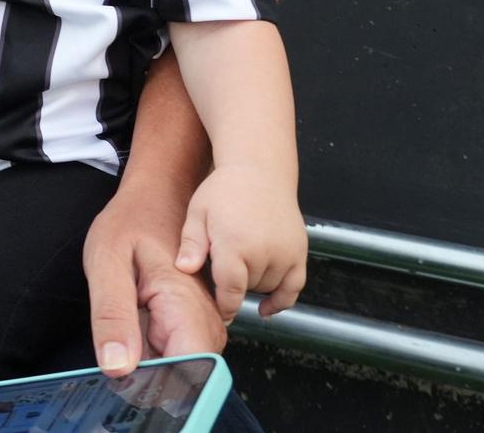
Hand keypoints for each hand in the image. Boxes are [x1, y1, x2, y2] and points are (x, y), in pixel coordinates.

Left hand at [86, 190, 229, 377]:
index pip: (188, 372)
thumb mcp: (106, 262)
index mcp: (185, 306)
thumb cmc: (132, 220)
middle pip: (182, 376)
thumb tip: (117, 368)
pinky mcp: (194, 324)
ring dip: (148, 358)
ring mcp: (203, 323)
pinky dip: (150, 347)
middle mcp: (205, 320)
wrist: (157, 194)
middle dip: (148, 371)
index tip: (124, 370)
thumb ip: (111, 316)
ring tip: (132, 314)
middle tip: (122, 329)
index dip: (154, 383)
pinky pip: (175, 353)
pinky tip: (137, 320)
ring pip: (178, 367)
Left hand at [177, 165, 307, 321]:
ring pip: (266, 287)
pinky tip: (266, 307)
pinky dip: (282, 300)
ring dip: (253, 284)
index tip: (217, 315)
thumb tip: (184, 270)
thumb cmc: (224, 190)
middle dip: (232, 284)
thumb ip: (191, 244)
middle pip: (245, 289)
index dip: (223, 307)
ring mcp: (284, 252)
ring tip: (240, 261)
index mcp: (234, 244)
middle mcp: (262, 252)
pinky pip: (294, 287)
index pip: (229, 291)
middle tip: (222, 265)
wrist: (259, 169)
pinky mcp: (299, 251)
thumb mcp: (197, 212)